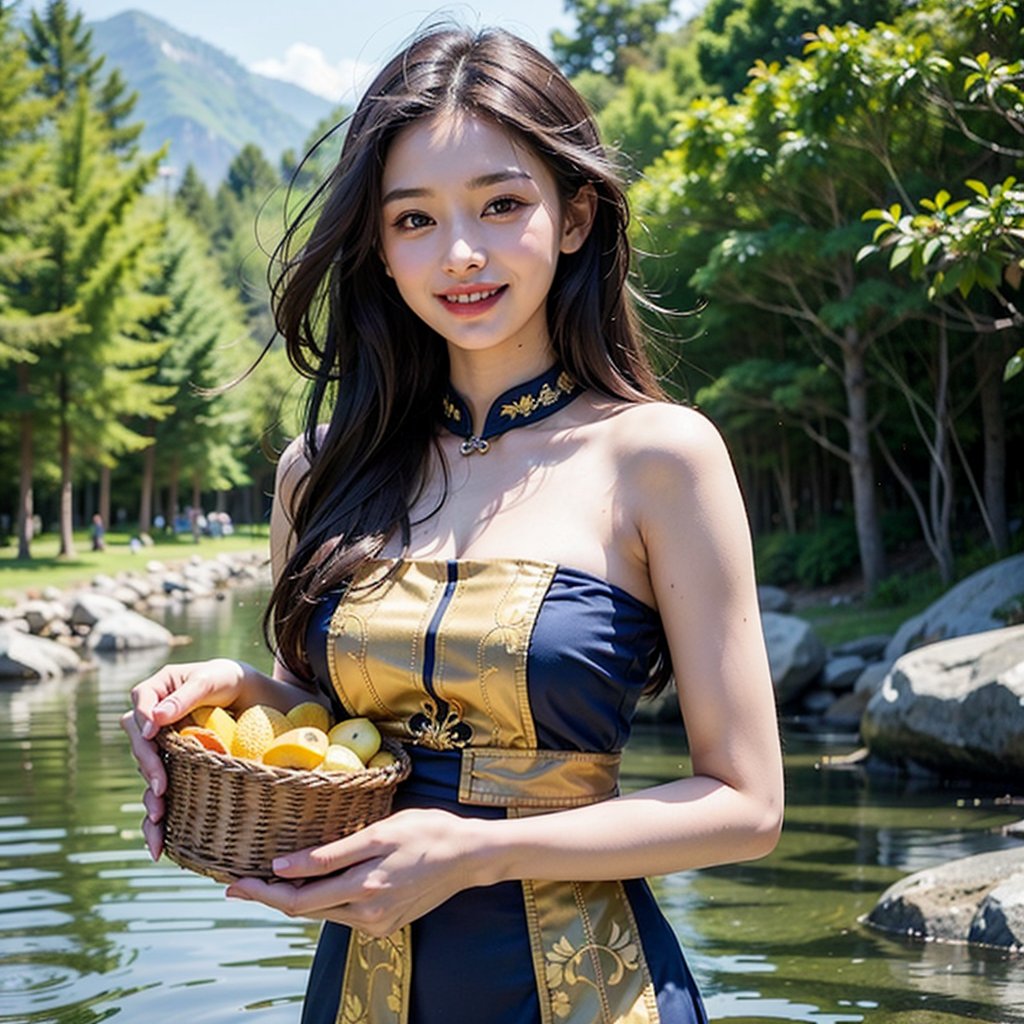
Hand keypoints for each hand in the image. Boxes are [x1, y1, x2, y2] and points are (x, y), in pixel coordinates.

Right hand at [120, 658, 248, 859]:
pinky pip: (159, 792)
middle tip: (161, 786)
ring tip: (160, 815)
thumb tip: (157, 719)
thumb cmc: (232, 680)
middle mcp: (155, 719)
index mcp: (159, 690)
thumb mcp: (214, 680)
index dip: (143, 719)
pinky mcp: (174, 767)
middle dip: (148, 765)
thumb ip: (187, 696)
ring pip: (147, 770)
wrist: (254, 698)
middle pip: (140, 741)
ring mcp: (163, 745)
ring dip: (150, 794)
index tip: (153, 735)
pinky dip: (156, 818)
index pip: (141, 702)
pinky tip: (158, 844)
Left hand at [225, 809, 485, 936]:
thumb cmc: (427, 832)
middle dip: (268, 897)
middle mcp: (367, 915)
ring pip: (322, 914)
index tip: (233, 882)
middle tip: (237, 883)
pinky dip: (321, 901)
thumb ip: (331, 854)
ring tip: (266, 881)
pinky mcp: (386, 923)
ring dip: (292, 899)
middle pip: (304, 910)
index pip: (298, 899)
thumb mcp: (378, 832)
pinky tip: (310, 886)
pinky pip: (342, 914)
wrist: (469, 855)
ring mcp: (377, 923)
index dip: (262, 892)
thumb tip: (283, 866)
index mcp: (364, 890)